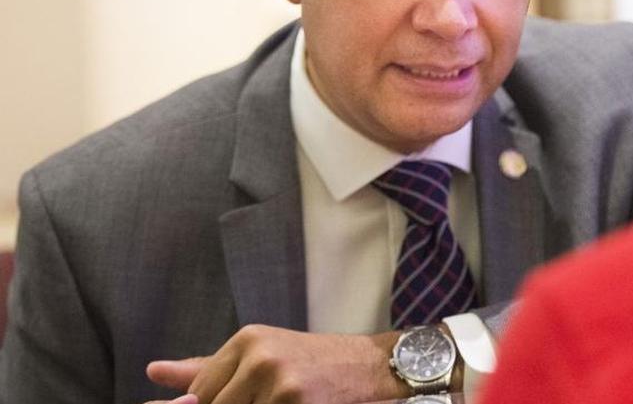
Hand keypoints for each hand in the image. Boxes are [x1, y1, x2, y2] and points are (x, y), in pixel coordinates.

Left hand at [146, 324, 410, 403]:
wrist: (375, 368)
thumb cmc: (317, 365)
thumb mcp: (262, 356)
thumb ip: (206, 368)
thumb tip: (153, 372)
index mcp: (246, 340)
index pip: (200, 393)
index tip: (249, 398)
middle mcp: (258, 355)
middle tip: (270, 397)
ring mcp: (278, 381)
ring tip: (287, 398)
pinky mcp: (295, 401)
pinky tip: (293, 403)